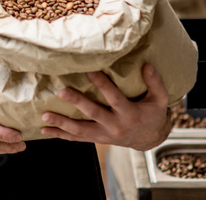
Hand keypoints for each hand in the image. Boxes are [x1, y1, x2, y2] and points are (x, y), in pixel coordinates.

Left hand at [40, 63, 171, 150]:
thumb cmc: (153, 113)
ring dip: (62, 123)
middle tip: (62, 91)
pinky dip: (60, 135)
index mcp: (130, 114)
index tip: (89, 70)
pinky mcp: (97, 139)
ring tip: (45, 115)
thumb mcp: (160, 99)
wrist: (149, 138)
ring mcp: (105, 135)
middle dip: (77, 102)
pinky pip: (76, 139)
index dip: (102, 84)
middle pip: (93, 114)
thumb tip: (147, 65)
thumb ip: (155, 82)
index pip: (114, 97)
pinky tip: (44, 130)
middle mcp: (115, 126)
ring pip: (80, 131)